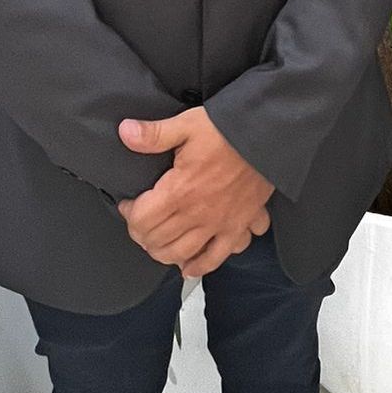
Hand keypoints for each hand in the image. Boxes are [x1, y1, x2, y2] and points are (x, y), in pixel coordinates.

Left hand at [116, 106, 274, 277]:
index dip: (128, 214)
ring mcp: (218, 224)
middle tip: (140, 222)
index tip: (128, 204)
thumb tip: (125, 132)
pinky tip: (189, 267)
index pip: (142, 219)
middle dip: (142, 234)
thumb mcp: (186, 125)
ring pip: (182, 254)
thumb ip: (154, 134)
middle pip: (157, 240)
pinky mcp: (237, 226)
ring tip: (157, 244)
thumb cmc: (227, 130)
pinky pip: (217, 257)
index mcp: (180, 190)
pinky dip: (201, 266)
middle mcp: (197, 213)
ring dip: (164, 253)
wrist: (266, 136)